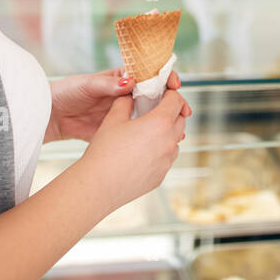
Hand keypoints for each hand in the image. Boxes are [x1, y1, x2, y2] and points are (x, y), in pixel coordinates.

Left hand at [43, 68, 186, 142]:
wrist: (50, 116)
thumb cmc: (67, 92)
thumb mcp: (87, 85)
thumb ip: (108, 85)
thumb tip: (131, 81)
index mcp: (121, 78)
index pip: (149, 74)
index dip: (165, 78)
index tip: (175, 85)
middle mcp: (126, 94)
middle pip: (155, 96)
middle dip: (173, 101)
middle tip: (184, 109)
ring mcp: (123, 112)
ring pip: (151, 115)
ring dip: (166, 120)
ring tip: (180, 127)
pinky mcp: (117, 129)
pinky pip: (138, 131)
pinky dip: (152, 136)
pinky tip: (163, 142)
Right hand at [77, 86, 189, 211]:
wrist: (97, 186)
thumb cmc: (104, 151)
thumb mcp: (113, 119)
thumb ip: (125, 102)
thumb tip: (130, 95)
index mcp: (161, 123)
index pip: (177, 101)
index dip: (171, 94)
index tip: (164, 93)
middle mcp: (169, 142)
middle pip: (181, 120)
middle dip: (172, 112)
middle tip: (156, 109)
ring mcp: (167, 162)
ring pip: (175, 141)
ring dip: (167, 133)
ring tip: (148, 132)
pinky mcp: (161, 176)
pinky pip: (166, 159)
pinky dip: (159, 152)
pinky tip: (141, 152)